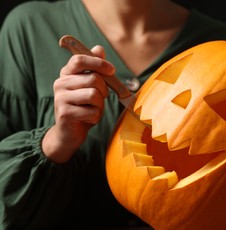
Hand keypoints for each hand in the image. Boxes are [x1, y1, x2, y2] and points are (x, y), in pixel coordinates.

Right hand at [42, 46, 113, 162]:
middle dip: (104, 91)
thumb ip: (94, 69)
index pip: (79, 59)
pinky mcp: (65, 113)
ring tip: (92, 109)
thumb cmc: (83, 107)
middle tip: (100, 99)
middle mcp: (60, 83)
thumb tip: (98, 48)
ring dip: (100, 105)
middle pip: (93, 79)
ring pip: (94, 95)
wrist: (69, 132)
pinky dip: (95, 117)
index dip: (98, 63)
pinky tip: (88, 119)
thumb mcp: (90, 86)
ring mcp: (60, 98)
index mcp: (67, 74)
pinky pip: (92, 111)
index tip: (112, 70)